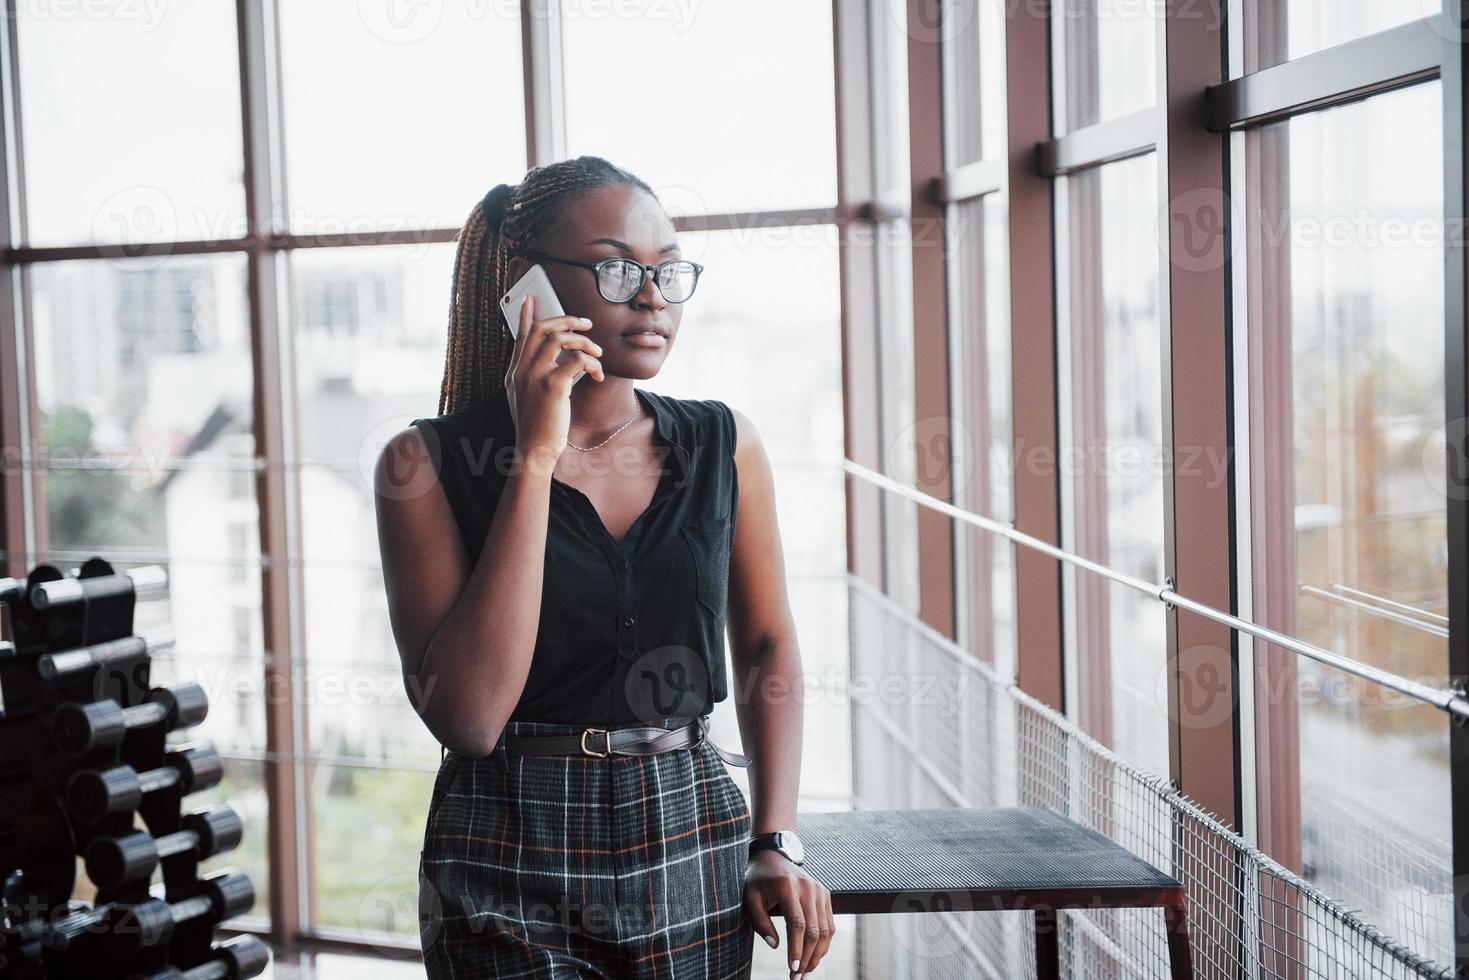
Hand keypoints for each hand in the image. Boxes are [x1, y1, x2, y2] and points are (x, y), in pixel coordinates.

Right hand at [502, 294, 605, 474]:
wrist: (534, 451)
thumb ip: (532, 376)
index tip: (530, 298)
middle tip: (586, 324)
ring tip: (597, 353)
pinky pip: (576, 361)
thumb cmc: (537, 427)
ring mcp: (534, 377)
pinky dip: (591, 364)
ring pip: (558, 339)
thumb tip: (550, 362)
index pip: (521, 335)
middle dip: (566, 320)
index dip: (525, 314)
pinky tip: (596, 376)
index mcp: (515, 371)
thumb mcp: (526, 398)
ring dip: (583, 341)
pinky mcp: (552, 387)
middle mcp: (521, 370)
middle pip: (540, 328)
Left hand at [743, 851, 835, 976]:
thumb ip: (760, 923)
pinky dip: (824, 944)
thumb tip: (775, 946)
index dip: (796, 948)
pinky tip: (814, 957)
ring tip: (806, 972)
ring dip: (818, 955)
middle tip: (798, 977)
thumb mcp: (750, 899)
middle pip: (814, 930)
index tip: (792, 968)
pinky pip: (829, 924)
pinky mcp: (825, 894)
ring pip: (826, 930)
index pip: (797, 924)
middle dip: (807, 957)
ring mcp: (820, 890)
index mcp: (788, 886)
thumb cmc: (758, 881)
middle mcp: (808, 887)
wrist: (773, 858)